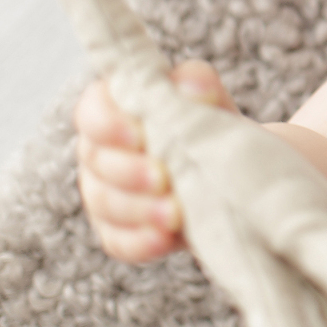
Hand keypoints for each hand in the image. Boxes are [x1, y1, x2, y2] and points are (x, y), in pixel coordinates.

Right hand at [74, 60, 234, 262]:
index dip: (107, 124)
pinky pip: (117, 240)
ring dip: (138, 209)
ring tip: (176, 213)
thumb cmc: (213, 128)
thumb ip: (198, 86)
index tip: (139, 136)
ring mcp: (106, 193)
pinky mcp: (119, 231)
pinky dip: (140, 241)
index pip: (91, 110)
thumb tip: (189, 85)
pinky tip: (165, 240)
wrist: (236, 175)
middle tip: (163, 178)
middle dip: (128, 171)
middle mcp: (102, 150)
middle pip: (94, 160)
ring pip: (102, 202)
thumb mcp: (211, 102)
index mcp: (117, 109)